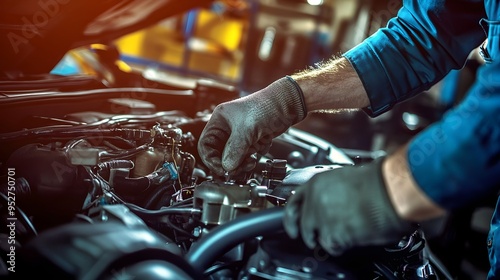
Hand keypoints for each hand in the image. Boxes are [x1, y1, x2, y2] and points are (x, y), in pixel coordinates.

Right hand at [197, 77, 306, 175]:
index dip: (211, 159)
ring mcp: (240, 135)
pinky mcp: (252, 140)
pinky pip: (248, 155)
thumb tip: (227, 167)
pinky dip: (255, 154)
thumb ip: (234, 150)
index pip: (205, 144)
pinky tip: (262, 144)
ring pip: (235, 157)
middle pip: (220, 154)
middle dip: (231, 162)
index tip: (221, 170)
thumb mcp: (246, 130)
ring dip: (244, 160)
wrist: (288, 105)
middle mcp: (227, 128)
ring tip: (253, 156)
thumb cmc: (266, 107)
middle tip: (240, 168)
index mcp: (219, 120)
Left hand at [283, 158, 416, 255]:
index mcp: (316, 184)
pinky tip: (351, 236)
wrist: (389, 192)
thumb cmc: (376, 182)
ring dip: (329, 239)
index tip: (292, 226)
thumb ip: (327, 192)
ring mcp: (322, 218)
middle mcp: (315, 201)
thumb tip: (324, 202)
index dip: (292, 217)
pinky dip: (341, 245)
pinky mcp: (334, 234)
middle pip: (304, 225)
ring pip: (318, 238)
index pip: (294, 203)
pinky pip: (332, 246)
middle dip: (311, 233)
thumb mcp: (343, 179)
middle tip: (319, 236)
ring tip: (346, 231)